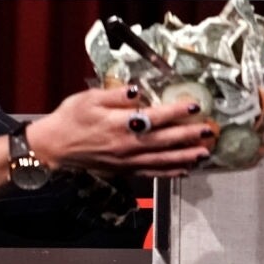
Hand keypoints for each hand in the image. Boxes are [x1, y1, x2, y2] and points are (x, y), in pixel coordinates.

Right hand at [27, 85, 216, 178]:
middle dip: (189, 136)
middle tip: (209, 131)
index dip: (176, 112)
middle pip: (164, 140)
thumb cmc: (71, 118)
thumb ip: (115, 95)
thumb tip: (136, 91)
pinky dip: (169, 172)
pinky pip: (152, 172)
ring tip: (205, 153)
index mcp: (119, 124)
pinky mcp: (125, 169)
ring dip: (185, 156)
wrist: (54, 147)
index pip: (154, 117)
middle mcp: (127, 145)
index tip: (194, 106)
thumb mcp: (89, 98)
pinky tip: (184, 170)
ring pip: (162, 159)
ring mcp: (127, 160)